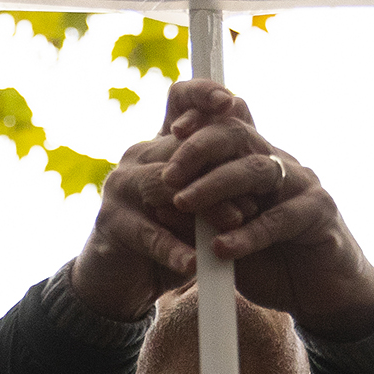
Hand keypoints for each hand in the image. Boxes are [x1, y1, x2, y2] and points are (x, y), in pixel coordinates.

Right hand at [68, 83, 258, 320]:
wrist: (121, 277)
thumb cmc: (169, 238)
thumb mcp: (197, 206)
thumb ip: (219, 181)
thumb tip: (263, 168)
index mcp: (161, 146)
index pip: (178, 103)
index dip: (201, 95)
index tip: (229, 102)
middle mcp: (138, 156)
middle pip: (180, 150)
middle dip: (220, 173)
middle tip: (253, 201)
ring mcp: (120, 187)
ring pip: (166, 187)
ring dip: (204, 208)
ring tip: (234, 224)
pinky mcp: (111, 221)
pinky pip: (149, 233)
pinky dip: (174, 249)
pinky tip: (194, 264)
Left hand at [160, 82, 373, 341]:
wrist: (324, 295)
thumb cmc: (271, 263)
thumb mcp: (225, 242)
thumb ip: (199, 224)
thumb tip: (158, 206)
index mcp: (256, 164)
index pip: (228, 126)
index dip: (203, 119)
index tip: (173, 128)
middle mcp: (280, 165)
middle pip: (239, 136)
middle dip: (200, 149)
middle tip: (169, 173)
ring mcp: (303, 185)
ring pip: (257, 169)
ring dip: (216, 185)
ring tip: (185, 203)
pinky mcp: (321, 214)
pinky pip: (281, 217)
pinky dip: (248, 233)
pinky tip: (222, 247)